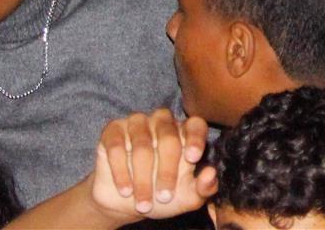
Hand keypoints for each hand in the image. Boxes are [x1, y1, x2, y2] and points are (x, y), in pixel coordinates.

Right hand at [88, 109, 215, 219]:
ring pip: (142, 144)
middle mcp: (162, 122)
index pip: (195, 125)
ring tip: (143, 203)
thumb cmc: (161, 194)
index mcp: (185, 132)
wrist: (125, 203)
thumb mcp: (187, 197)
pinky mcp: (113, 131)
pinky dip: (120, 171)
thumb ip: (203, 187)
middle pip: (169, 138)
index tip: (193, 158)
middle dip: (167, 172)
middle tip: (164, 197)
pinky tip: (125, 190)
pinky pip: (116, 146)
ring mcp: (137, 123)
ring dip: (142, 178)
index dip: (195, 138)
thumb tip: (211, 173)